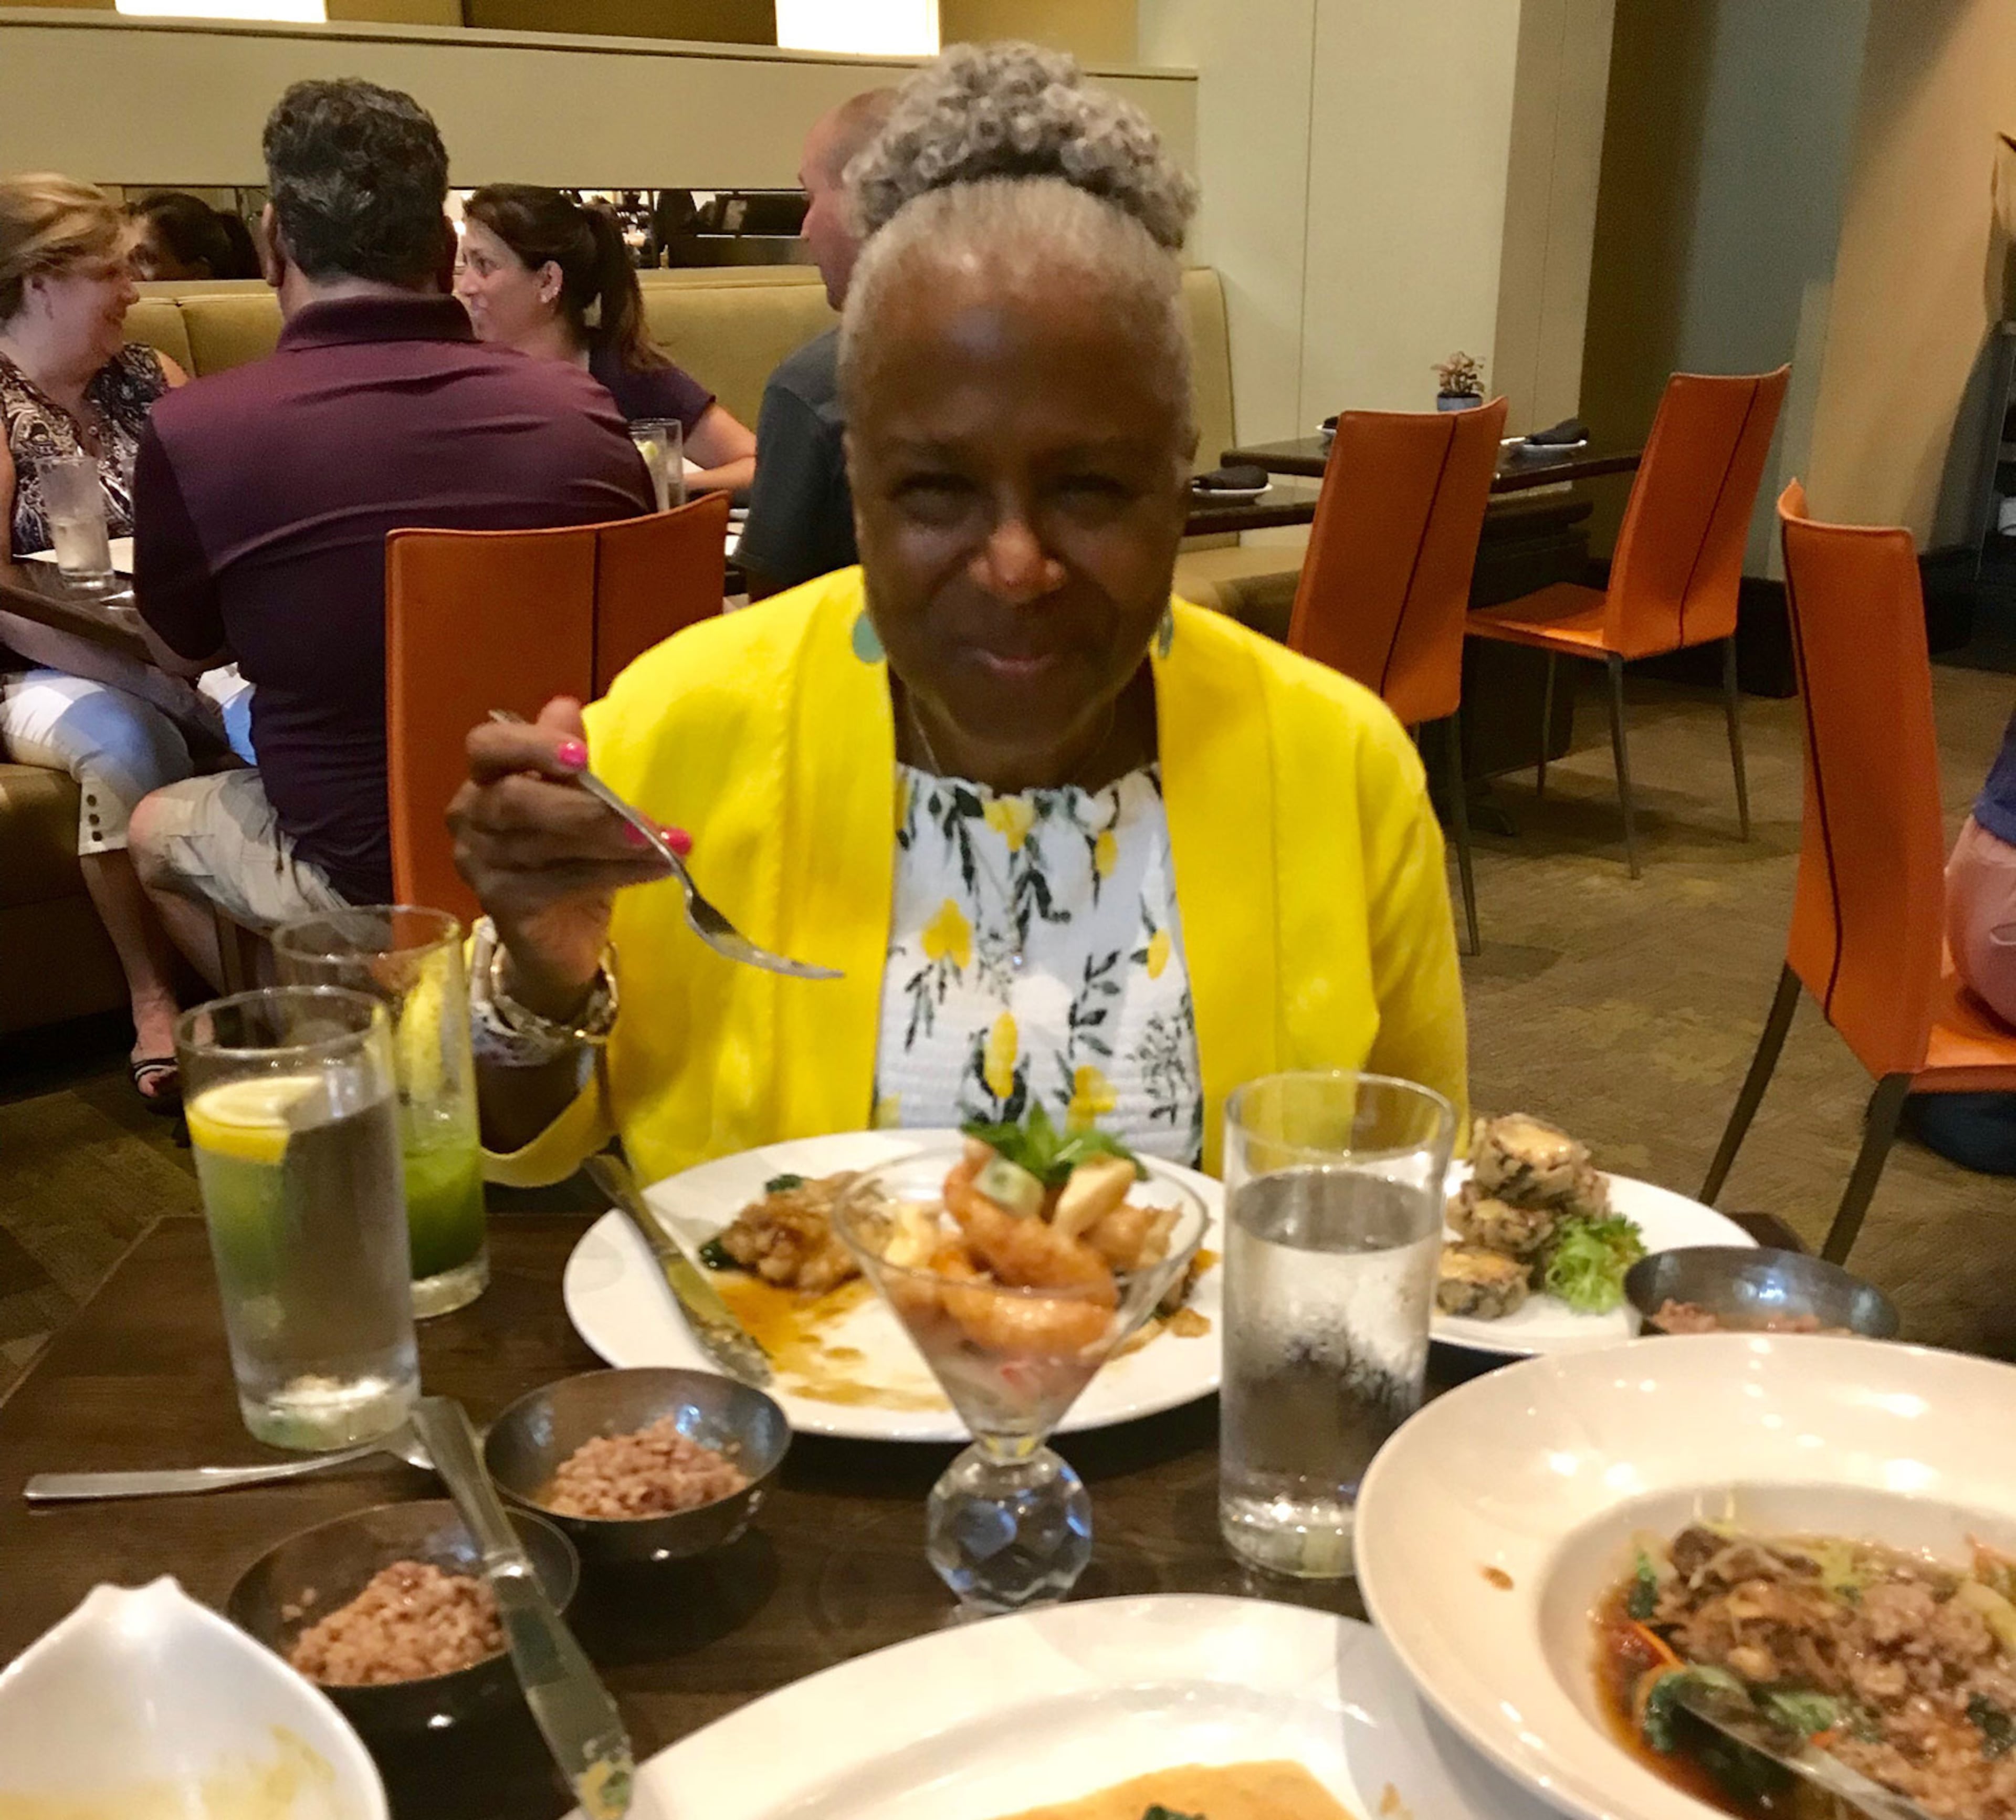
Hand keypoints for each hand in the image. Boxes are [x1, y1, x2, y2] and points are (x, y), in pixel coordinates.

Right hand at [448, 697, 688, 1019]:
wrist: (557, 938)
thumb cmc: (568, 857)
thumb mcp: (574, 802)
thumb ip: (567, 759)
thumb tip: (565, 705)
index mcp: (485, 779)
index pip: (487, 746)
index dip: (531, 744)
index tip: (581, 755)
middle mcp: (470, 818)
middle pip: (517, 800)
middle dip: (586, 810)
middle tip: (643, 820)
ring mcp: (481, 864)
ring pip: (548, 847)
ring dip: (615, 845)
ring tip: (666, 846)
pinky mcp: (503, 907)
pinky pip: (563, 883)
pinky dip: (617, 874)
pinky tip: (655, 869)